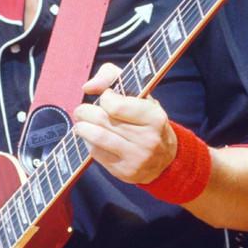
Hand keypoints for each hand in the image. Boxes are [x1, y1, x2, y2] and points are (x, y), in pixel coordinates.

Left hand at [74, 63, 177, 183]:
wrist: (165, 158)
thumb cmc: (146, 118)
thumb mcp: (139, 92)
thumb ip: (111, 76)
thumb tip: (88, 86)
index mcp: (154, 116)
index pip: (115, 106)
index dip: (104, 98)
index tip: (105, 96)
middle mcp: (148, 139)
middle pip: (102, 121)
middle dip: (85, 112)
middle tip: (81, 110)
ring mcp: (137, 158)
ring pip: (97, 138)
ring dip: (82, 128)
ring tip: (81, 123)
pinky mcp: (125, 172)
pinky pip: (97, 154)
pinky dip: (88, 143)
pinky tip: (91, 138)